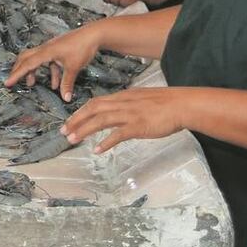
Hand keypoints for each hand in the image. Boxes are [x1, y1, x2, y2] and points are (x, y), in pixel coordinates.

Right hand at [4, 27, 99, 100]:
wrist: (94, 34)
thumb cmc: (83, 47)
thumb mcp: (73, 67)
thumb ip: (67, 83)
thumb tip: (65, 98)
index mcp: (46, 52)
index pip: (27, 64)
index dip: (16, 74)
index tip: (7, 82)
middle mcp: (45, 48)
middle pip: (25, 58)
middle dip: (18, 69)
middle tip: (13, 80)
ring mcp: (51, 48)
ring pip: (35, 59)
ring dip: (33, 71)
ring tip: (32, 83)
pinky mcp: (57, 49)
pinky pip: (47, 61)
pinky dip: (48, 72)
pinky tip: (56, 83)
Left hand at [61, 87, 190, 152]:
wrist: (183, 104)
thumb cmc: (166, 103)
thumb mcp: (141, 99)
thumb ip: (127, 104)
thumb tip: (117, 112)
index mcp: (122, 97)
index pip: (95, 103)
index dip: (80, 112)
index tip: (69, 121)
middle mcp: (122, 103)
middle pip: (92, 110)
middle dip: (75, 121)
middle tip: (63, 131)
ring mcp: (130, 114)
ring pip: (100, 120)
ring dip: (84, 130)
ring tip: (72, 140)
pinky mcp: (138, 126)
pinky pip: (118, 134)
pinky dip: (105, 142)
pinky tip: (97, 150)